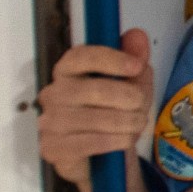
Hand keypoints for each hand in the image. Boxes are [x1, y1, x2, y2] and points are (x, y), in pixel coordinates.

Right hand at [37, 31, 155, 191]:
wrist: (100, 155)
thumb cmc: (114, 112)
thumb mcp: (132, 84)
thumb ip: (135, 60)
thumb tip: (138, 35)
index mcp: (67, 71)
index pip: (80, 57)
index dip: (111, 59)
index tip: (137, 66)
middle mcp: (53, 94)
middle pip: (95, 90)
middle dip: (131, 98)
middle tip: (142, 106)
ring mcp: (49, 122)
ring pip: (99, 119)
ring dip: (129, 122)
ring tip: (137, 124)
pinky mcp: (53, 148)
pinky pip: (94, 142)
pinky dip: (119, 140)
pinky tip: (125, 139)